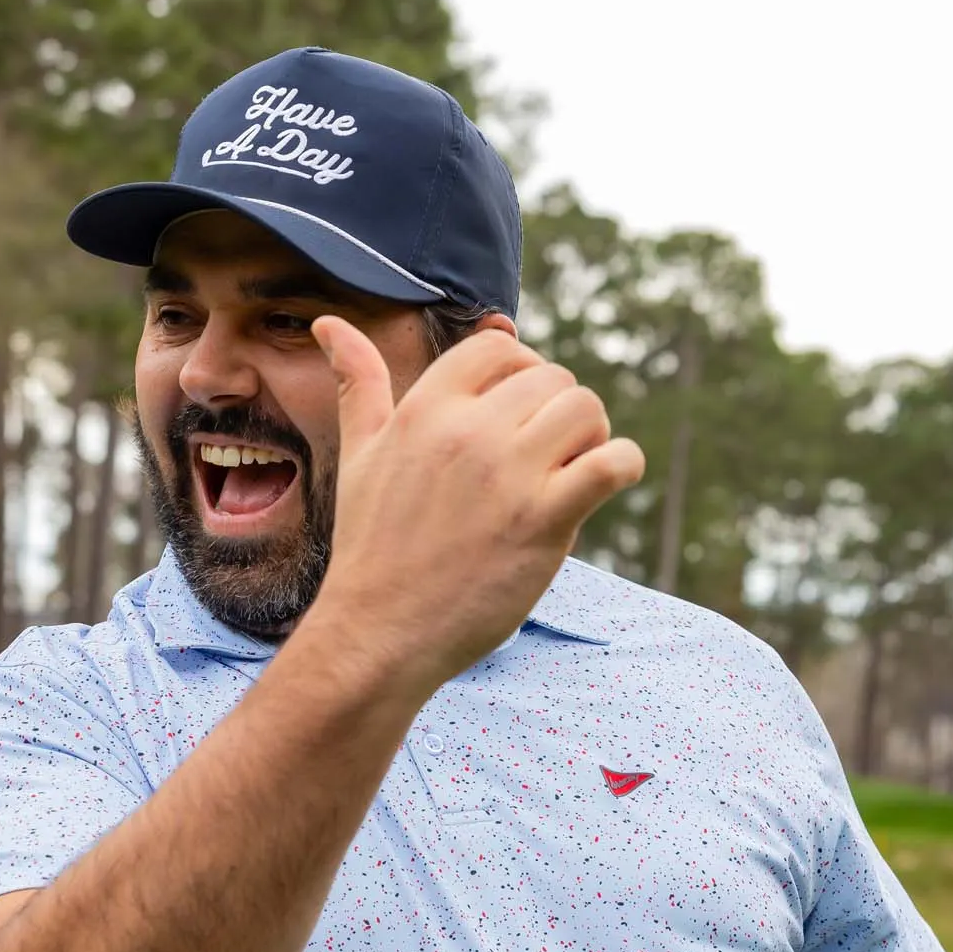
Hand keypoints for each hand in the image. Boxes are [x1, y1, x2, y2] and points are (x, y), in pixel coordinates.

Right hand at [306, 318, 643, 696]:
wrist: (380, 631)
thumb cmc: (372, 544)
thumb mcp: (360, 453)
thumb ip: (358, 382)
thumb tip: (328, 320)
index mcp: (426, 408)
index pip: (499, 346)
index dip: (521, 371)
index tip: (518, 412)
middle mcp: (468, 432)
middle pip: (552, 379)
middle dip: (556, 412)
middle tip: (542, 458)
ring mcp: (509, 476)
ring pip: (587, 410)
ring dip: (592, 436)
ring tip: (568, 472)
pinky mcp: (545, 521)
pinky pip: (614, 463)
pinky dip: (624, 466)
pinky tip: (605, 483)